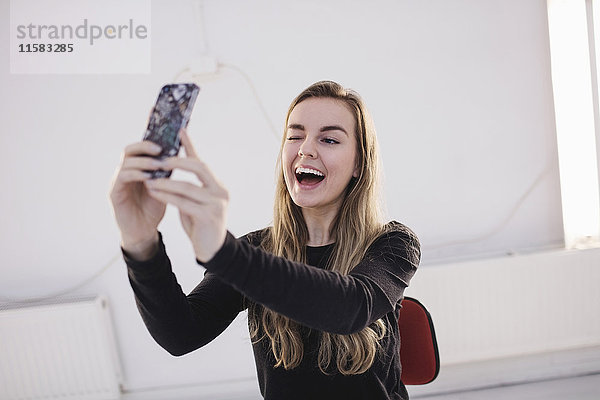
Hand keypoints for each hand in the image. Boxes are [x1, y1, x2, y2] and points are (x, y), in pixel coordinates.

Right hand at [109, 140, 166, 259]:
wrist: (144, 231)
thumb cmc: (153, 207)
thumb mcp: (163, 186)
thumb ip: (166, 171)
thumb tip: (179, 152)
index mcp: (136, 167)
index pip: (139, 147)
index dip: (150, 140)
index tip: (166, 139)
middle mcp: (124, 171)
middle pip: (129, 150)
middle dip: (145, 147)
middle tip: (160, 149)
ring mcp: (117, 181)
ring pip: (126, 162)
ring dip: (143, 162)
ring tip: (159, 164)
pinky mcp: (114, 192)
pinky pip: (122, 177)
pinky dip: (135, 174)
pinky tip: (148, 177)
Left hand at [143, 129, 228, 262]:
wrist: (211, 251)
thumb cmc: (200, 225)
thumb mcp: (194, 202)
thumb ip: (188, 187)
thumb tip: (173, 167)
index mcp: (218, 186)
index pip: (202, 162)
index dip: (190, 146)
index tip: (179, 130)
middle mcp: (221, 192)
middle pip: (200, 168)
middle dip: (178, 161)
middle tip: (159, 159)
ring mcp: (217, 204)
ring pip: (188, 187)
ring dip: (166, 182)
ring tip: (149, 179)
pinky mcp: (209, 217)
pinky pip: (183, 202)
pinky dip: (167, 196)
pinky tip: (154, 192)